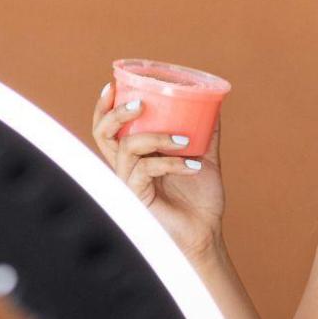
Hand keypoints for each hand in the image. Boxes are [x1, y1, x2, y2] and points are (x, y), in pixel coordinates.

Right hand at [90, 82, 226, 262]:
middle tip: (141, 104)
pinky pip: (147, 170)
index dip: (105, 106)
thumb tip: (214, 104)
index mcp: (137, 156)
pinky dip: (172, 162)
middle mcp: (128, 167)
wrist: (206, 233)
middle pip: (103, 133)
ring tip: (186, 140)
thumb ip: (205, 133)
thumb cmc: (200, 201)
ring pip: (128, 147)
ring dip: (158, 137)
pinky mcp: (137, 197)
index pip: (109, 128)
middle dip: (117, 113)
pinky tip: (194, 165)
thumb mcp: (205, 159)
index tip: (112, 84)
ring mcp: (130, 182)